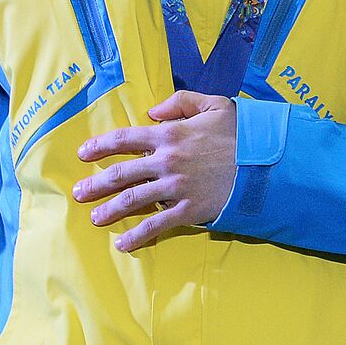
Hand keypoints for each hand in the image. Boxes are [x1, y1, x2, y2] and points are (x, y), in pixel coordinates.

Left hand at [73, 90, 236, 251]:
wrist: (266, 162)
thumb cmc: (242, 132)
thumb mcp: (215, 104)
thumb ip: (181, 101)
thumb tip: (153, 111)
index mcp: (170, 134)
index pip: (125, 139)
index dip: (100, 146)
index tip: (83, 154)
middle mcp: (167, 161)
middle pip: (121, 174)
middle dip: (96, 184)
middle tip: (79, 193)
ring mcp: (176, 187)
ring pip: (133, 200)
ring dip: (109, 210)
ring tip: (95, 218)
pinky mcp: (189, 209)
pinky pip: (157, 225)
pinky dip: (137, 236)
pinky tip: (123, 243)